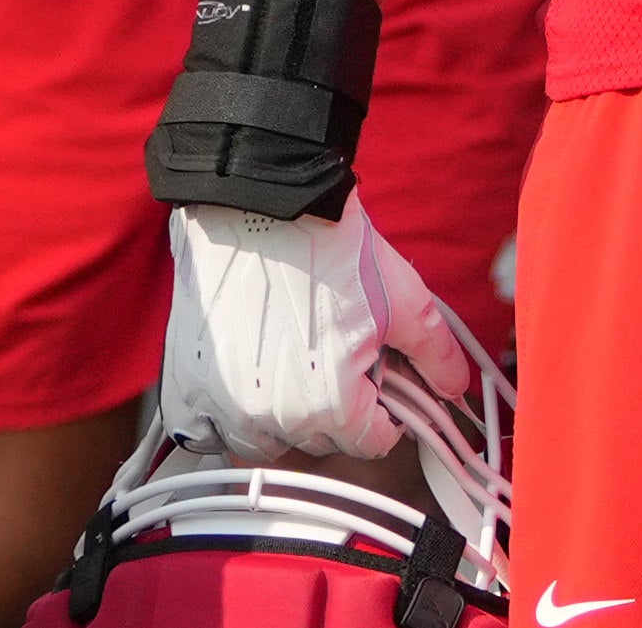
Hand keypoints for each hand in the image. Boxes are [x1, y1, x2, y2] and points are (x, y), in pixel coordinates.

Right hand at [162, 194, 468, 460]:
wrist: (257, 199)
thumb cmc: (326, 245)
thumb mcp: (402, 299)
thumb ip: (436, 355)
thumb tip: (455, 389)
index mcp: (330, 407)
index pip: (372, 442)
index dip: (385, 407)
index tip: (375, 375)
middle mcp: (272, 416)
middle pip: (320, 441)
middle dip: (336, 407)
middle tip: (334, 354)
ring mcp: (223, 402)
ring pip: (266, 442)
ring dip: (283, 417)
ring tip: (291, 361)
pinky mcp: (187, 382)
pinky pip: (210, 429)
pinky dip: (226, 415)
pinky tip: (245, 375)